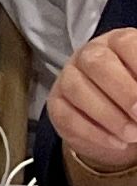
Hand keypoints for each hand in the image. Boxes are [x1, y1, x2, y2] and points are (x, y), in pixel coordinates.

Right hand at [50, 28, 136, 170]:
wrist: (119, 120)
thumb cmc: (136, 95)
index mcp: (119, 43)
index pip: (126, 44)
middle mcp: (90, 55)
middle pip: (96, 63)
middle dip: (124, 92)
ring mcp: (68, 77)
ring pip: (76, 88)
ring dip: (109, 115)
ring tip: (133, 134)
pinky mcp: (56, 104)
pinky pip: (67, 116)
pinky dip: (94, 133)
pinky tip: (118, 143)